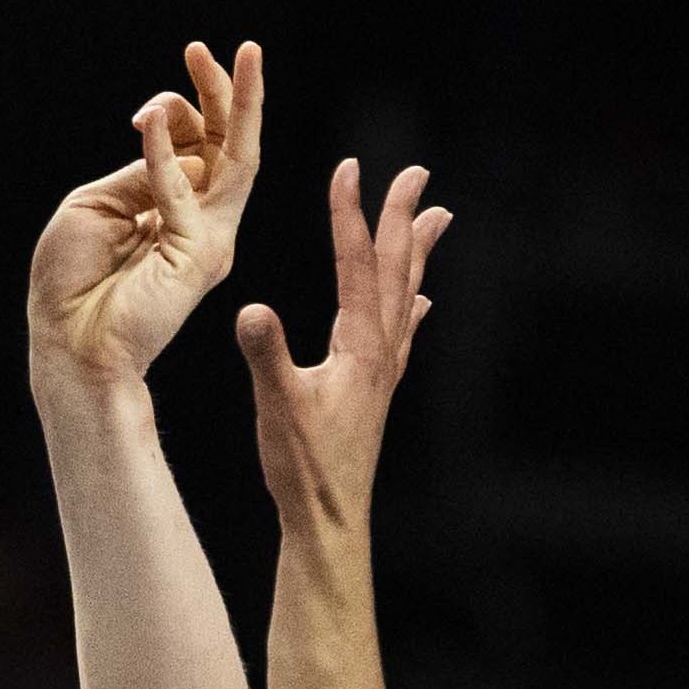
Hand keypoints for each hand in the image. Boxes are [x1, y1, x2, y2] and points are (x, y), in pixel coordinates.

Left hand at [28, 41, 264, 385]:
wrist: (69, 342)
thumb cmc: (74, 281)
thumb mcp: (100, 206)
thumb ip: (141, 174)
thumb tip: (170, 144)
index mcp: (174, 209)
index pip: (195, 147)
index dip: (174, 115)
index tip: (146, 107)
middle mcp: (202, 222)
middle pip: (228, 146)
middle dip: (225, 93)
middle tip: (212, 49)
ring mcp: (208, 238)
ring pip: (239, 161)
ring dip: (239, 105)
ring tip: (244, 57)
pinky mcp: (200, 255)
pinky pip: (185, 192)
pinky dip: (162, 155)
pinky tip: (143, 122)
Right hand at [240, 159, 448, 526]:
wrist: (329, 521)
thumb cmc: (303, 469)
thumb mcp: (277, 407)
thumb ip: (267, 356)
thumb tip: (251, 309)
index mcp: (359, 348)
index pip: (357, 266)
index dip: (351, 214)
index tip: (350, 167)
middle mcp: (381, 353)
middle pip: (396, 270)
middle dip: (404, 218)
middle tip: (419, 173)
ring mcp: (382, 372)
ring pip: (406, 295)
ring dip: (417, 252)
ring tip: (437, 217)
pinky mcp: (375, 392)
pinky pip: (403, 334)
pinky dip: (412, 306)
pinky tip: (423, 301)